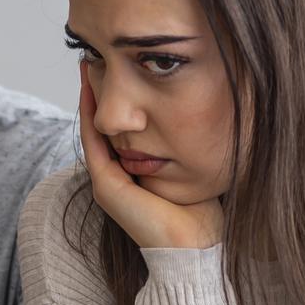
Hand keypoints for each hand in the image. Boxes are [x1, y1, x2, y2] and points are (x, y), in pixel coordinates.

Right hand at [79, 67, 224, 249]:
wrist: (199, 246)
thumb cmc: (206, 211)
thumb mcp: (197, 166)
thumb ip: (192, 143)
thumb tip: (214, 109)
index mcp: (135, 174)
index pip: (119, 131)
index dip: (116, 99)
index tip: (120, 67)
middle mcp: (117, 178)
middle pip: (103, 127)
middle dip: (99, 93)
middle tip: (96, 59)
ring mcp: (109, 183)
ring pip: (94, 131)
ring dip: (89, 98)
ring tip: (89, 65)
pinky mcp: (107, 188)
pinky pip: (94, 143)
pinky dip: (90, 115)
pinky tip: (92, 89)